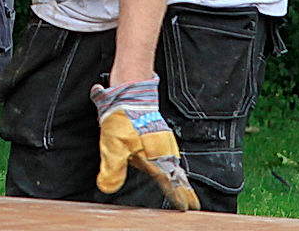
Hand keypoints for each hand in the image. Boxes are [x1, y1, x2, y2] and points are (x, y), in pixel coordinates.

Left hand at [90, 76, 199, 210]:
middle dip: (183, 189)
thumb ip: (112, 170)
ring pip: (173, 163)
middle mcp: (163, 150)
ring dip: (179, 177)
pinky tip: (170, 165)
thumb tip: (106, 188)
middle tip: (192, 203)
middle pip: (175, 174)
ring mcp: (162, 139)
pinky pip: (168, 152)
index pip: (169, 182)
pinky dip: (172, 162)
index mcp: (155, 158)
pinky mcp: (158, 131)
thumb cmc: (123, 119)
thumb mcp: (112, 147)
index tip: (186, 207)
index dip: (177, 195)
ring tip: (184, 189)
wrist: (129, 92)